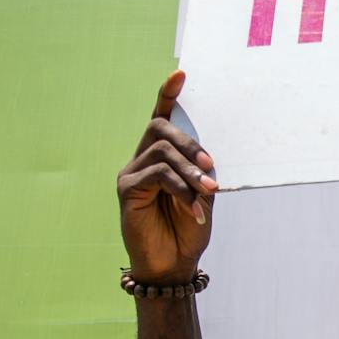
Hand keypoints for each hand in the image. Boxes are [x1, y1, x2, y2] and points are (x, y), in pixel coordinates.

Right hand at [117, 70, 217, 284]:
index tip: (180, 73)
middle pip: (160, 128)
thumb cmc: (187, 231)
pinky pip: (157, 176)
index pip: (160, 118)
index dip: (167, 94)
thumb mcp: (202, 197)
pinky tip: (194, 209)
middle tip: (210, 166)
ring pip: (161, 152)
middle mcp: (141, 159)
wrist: (173, 265)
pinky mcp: (127, 190)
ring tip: (208, 190)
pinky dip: (181, 190)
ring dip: (190, 171)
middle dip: (188, 143)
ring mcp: (131, 173)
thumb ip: (200, 173)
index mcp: (161, 158)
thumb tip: (205, 158)